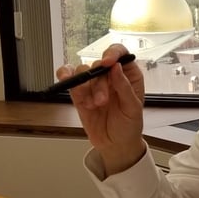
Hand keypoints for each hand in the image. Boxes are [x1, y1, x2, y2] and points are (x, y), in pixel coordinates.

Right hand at [56, 44, 145, 174]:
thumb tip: (116, 67)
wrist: (116, 144)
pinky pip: (69, 80)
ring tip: (92, 105)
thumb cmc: (129, 126)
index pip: (120, 54)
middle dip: (99, 82)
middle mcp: (110, 77)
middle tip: (102, 101)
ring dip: (85, 87)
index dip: (112, 53)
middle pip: (99, 65)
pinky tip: (65, 80)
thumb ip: (124, 87)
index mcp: (128, 76)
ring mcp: (94, 85)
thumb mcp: (133, 108)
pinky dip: (65, 77)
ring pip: (83, 72)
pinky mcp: (79, 94)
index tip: (107, 63)